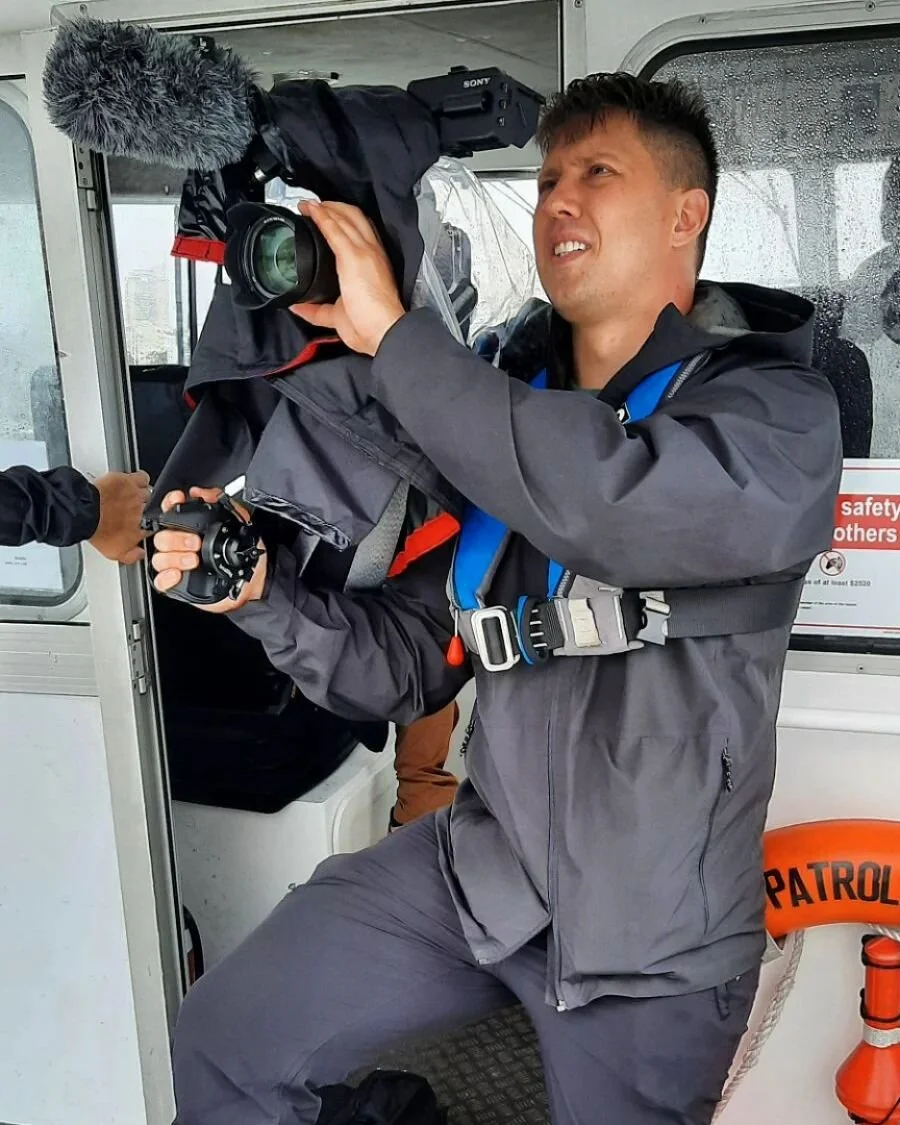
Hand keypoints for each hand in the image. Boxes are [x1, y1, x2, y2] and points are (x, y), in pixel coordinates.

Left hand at [89, 470, 150, 563]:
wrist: (84, 512)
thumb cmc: (97, 530)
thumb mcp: (114, 553)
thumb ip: (132, 556)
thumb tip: (141, 555)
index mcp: (142, 529)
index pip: (154, 527)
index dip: (146, 525)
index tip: (139, 525)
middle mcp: (144, 511)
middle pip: (153, 509)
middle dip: (145, 510)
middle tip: (132, 511)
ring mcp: (138, 495)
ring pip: (149, 493)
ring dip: (142, 495)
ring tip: (130, 497)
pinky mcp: (130, 481)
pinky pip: (143, 478)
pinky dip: (140, 480)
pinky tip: (133, 483)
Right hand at [150, 486, 266, 612]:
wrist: (254, 575)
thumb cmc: (244, 549)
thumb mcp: (238, 519)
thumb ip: (221, 501)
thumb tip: (202, 493)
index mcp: (191, 528)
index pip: (170, 512)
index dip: (169, 504)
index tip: (178, 500)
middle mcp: (180, 545)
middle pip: (162, 537)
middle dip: (176, 538)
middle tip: (195, 543)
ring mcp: (178, 564)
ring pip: (159, 558)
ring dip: (174, 558)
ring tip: (193, 560)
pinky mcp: (178, 584)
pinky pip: (160, 581)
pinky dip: (166, 577)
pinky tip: (178, 574)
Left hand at [290, 201, 404, 355]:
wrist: (384, 330)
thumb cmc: (371, 325)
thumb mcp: (338, 315)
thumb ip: (317, 309)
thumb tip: (298, 306)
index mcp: (374, 264)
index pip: (362, 233)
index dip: (345, 221)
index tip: (329, 218)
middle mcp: (372, 253)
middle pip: (355, 217)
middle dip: (335, 207)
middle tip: (314, 206)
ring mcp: (364, 252)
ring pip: (346, 217)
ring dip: (326, 207)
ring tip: (308, 205)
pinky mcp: (354, 256)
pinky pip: (335, 228)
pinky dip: (321, 216)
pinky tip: (310, 211)